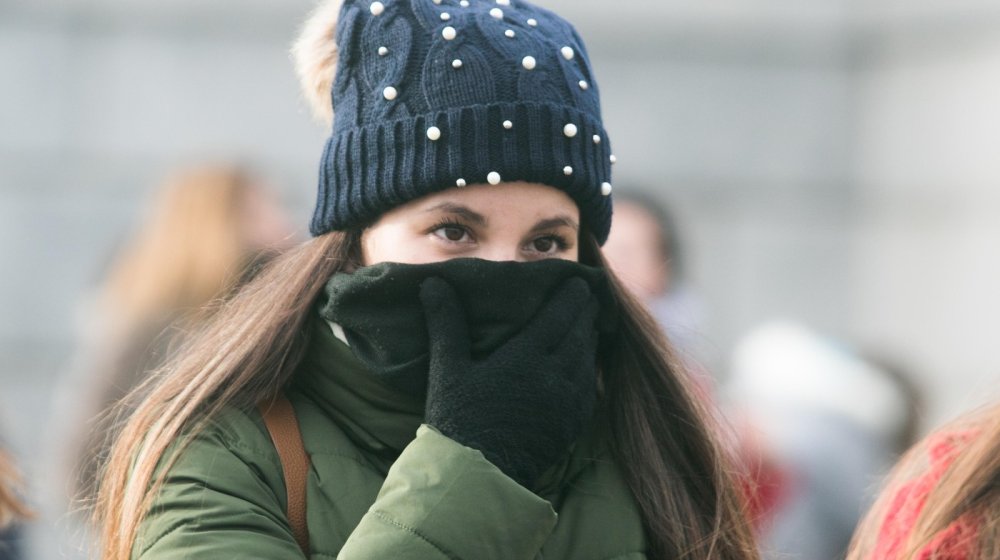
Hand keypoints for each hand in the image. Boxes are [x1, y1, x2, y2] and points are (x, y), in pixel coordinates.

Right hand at [419, 275, 599, 487]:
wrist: (477, 476)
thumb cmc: (457, 420)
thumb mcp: (447, 369)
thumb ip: (446, 323)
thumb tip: (433, 283)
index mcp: (525, 357)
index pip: (559, 315)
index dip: (572, 296)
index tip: (579, 281)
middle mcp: (554, 376)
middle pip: (580, 333)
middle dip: (585, 312)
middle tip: (587, 297)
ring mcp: (568, 401)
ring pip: (588, 359)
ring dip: (589, 337)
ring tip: (587, 324)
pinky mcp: (573, 423)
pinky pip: (589, 386)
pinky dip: (589, 367)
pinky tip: (584, 363)